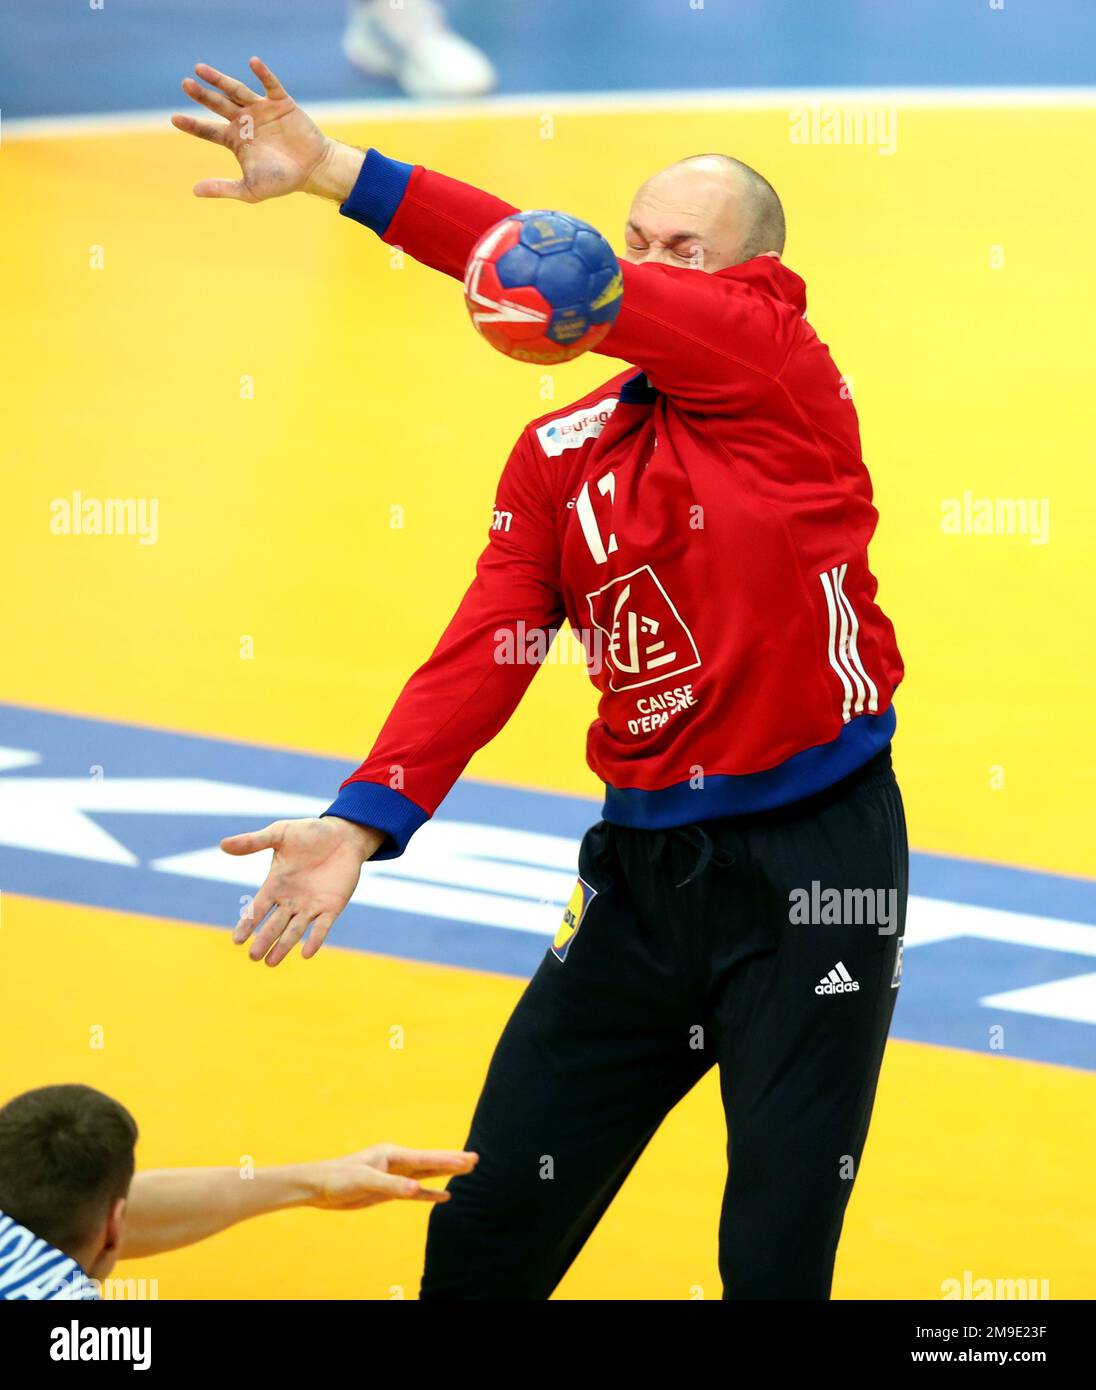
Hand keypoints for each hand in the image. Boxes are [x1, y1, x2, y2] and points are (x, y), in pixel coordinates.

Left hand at [172, 56, 360, 202]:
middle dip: (202, 94)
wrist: (313, 171)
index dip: (192, 124)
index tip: (174, 119)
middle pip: (218, 104)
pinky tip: (252, 62)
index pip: (208, 130)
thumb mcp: (250, 190)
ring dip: (220, 79)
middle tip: (185, 84)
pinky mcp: (281, 103)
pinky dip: (262, 73)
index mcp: (235, 140)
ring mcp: (262, 110)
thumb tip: (194, 191)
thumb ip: (223, 188)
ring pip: (237, 90)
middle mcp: (245, 121)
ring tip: (201, 69)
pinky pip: (270, 84)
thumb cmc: (282, 181)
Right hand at [222, 816, 382, 964]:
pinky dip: (315, 939)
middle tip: (253, 957)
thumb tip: (223, 845)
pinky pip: (322, 927)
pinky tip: (307, 953)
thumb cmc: (310, 833)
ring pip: (294, 930)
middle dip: (264, 940)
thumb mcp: (280, 833)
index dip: (247, 924)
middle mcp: (291, 900)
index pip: (257, 909)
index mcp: (275, 885)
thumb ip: (253, 842)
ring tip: (270, 963)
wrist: (343, 834)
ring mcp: (311, 905)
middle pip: (273, 925)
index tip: (236, 940)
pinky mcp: (332, 906)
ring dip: (283, 946)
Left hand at [305, 1145, 479, 1208]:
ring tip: (466, 1170)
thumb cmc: (338, 1178)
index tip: (468, 1160)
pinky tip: (444, 1196)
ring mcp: (394, 1176)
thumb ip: (391, 1184)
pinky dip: (430, 1194)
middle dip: (453, 1161)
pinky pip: (416, 1192)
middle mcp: (397, 1163)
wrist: (319, 1187)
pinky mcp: (389, 1191)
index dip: (448, 1160)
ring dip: (445, 1173)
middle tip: (476, 1159)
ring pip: (426, 1175)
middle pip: (431, 1162)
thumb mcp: (364, 1180)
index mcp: (392, 1155)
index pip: (426, 1159)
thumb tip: (417, 1189)